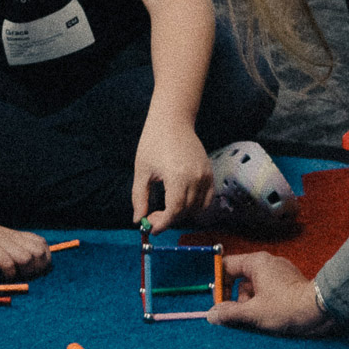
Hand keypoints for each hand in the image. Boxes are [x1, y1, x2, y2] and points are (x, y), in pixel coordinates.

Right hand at [0, 214, 51, 280]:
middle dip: (38, 268)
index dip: (44, 258)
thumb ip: (5, 247)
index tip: (34, 270)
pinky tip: (2, 277)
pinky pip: (7, 262)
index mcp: (12, 235)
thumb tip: (18, 264)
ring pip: (27, 257)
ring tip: (14, 277)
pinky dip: (8, 273)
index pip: (42, 243)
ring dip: (24, 272)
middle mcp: (9, 237)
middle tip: (25, 276)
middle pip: (40, 251)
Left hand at [132, 116, 212, 232]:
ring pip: (197, 208)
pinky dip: (196, 206)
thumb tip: (138, 220)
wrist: (172, 120)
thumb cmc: (153, 142)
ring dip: (181, 214)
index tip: (151, 228)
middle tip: (153, 216)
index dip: (162, 224)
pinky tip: (181, 202)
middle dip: (168, 219)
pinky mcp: (210, 173)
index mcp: (177, 176)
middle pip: (185, 212)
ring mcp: (205, 175)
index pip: (174, 211)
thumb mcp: (142, 170)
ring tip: (165, 208)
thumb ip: (139, 197)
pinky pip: (207, 199)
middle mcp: (195, 178)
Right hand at [206, 252, 336, 335]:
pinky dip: (264, 302)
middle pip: (240, 278)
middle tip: (238, 315)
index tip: (220, 302)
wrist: (319, 310)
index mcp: (256, 263)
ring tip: (258, 318)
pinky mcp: (289, 282)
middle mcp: (268, 262)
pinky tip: (269, 316)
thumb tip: (211, 314)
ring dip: (251, 303)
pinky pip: (268, 290)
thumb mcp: (253, 313)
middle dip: (237, 298)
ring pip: (255, 286)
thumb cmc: (285, 308)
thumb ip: (229, 313)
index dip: (219, 284)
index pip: (227, 265)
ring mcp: (280, 271)